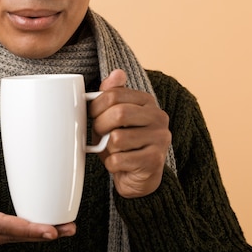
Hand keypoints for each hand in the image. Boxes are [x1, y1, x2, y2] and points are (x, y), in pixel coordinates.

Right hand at [0, 150, 75, 251]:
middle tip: (66, 229)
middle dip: (37, 234)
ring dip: (34, 236)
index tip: (45, 228)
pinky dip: (23, 235)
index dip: (22, 227)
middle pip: (7, 237)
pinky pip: (4, 239)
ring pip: (8, 241)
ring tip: (63, 229)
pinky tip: (41, 229)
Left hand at [89, 69, 170, 197]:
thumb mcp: (115, 117)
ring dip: (106, 148)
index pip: (114, 94)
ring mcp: (160, 139)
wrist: (139, 178)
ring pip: (117, 138)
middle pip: (117, 113)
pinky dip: (111, 164)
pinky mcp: (154, 161)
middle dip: (100, 125)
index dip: (95, 106)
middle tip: (98, 134)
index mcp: (147, 102)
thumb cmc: (123, 144)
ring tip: (112, 150)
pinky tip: (119, 164)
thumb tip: (116, 73)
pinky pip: (118, 160)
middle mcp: (158, 117)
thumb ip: (112, 95)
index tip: (91, 115)